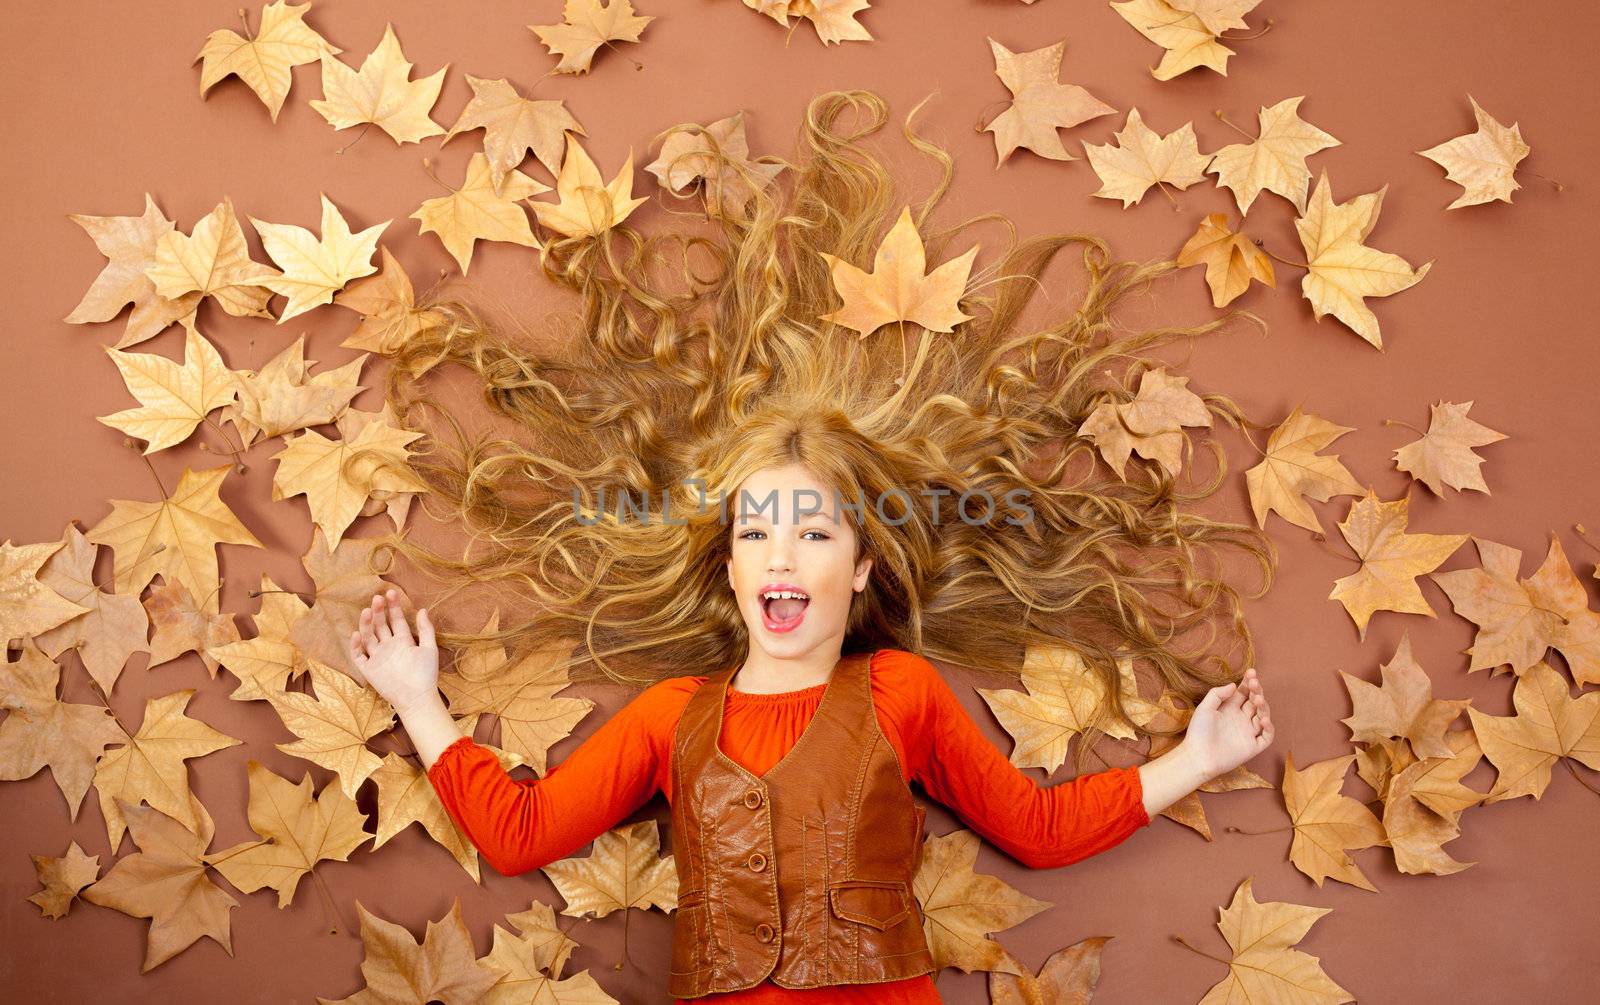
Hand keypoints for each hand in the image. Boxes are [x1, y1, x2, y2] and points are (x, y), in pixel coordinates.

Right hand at [348, 588, 439, 715]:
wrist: (417, 698)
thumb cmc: (426, 674)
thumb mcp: (429, 649)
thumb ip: (426, 630)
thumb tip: (423, 609)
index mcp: (403, 641)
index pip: (396, 620)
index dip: (393, 607)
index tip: (390, 592)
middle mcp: (389, 647)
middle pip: (380, 625)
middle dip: (378, 611)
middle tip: (377, 598)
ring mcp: (378, 657)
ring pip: (368, 637)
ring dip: (366, 624)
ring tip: (366, 611)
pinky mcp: (369, 670)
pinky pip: (359, 656)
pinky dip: (356, 646)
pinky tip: (357, 634)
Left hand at [1180, 667, 1273, 779]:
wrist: (1198, 756)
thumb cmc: (1198, 732)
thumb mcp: (1205, 708)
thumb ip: (1217, 694)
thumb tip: (1234, 685)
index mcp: (1229, 708)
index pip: (1243, 692)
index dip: (1248, 682)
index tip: (1251, 672)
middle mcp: (1241, 718)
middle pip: (1255, 702)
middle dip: (1257, 691)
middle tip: (1254, 684)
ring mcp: (1248, 732)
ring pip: (1262, 716)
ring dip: (1263, 707)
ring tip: (1258, 700)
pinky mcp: (1253, 746)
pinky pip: (1266, 737)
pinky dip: (1269, 728)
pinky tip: (1263, 720)